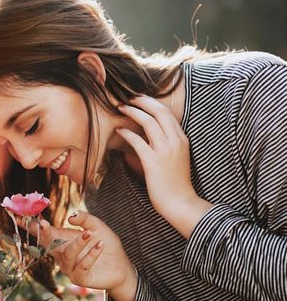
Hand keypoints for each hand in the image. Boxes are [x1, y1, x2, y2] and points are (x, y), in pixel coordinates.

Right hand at [17, 210, 137, 300]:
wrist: (121, 266)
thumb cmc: (106, 245)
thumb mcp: (98, 227)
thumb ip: (85, 219)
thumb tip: (71, 216)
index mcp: (63, 240)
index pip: (45, 233)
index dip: (32, 226)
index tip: (21, 218)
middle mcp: (62, 255)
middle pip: (49, 244)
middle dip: (44, 234)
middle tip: (43, 224)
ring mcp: (69, 268)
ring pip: (67, 254)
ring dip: (78, 244)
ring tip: (89, 234)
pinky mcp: (79, 278)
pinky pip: (81, 266)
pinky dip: (90, 255)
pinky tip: (100, 246)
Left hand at [116, 96, 197, 220]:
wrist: (180, 202)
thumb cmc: (175, 183)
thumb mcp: (176, 158)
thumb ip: (166, 144)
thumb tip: (148, 136)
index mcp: (182, 139)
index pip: (167, 113)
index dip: (152, 103)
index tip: (140, 99)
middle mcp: (175, 141)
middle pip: (159, 111)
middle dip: (143, 101)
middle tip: (129, 98)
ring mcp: (165, 151)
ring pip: (149, 122)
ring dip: (133, 112)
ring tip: (121, 108)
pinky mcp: (154, 162)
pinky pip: (138, 141)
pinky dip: (127, 133)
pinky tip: (119, 130)